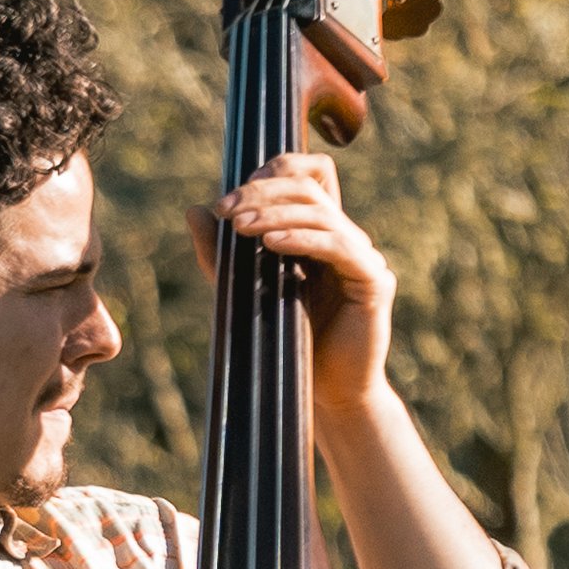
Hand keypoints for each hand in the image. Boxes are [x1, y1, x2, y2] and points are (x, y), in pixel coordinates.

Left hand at [187, 151, 397, 423]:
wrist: (325, 395)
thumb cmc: (283, 345)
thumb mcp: (242, 291)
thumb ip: (220, 254)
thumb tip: (194, 209)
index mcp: (319, 233)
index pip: (306, 176)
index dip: (270, 173)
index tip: (225, 203)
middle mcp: (346, 237)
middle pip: (309, 187)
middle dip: (262, 192)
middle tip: (225, 210)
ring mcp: (364, 257)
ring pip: (321, 213)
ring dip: (276, 212)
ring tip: (241, 226)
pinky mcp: (374, 282)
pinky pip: (339, 247)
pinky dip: (302, 239)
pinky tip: (271, 243)